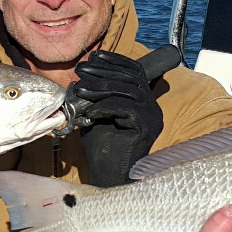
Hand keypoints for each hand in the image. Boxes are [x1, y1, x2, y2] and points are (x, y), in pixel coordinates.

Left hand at [72, 48, 176, 186]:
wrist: (108, 175)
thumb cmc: (102, 147)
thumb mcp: (97, 113)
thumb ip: (97, 95)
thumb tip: (83, 74)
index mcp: (144, 101)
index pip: (134, 72)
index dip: (115, 61)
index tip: (94, 57)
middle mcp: (152, 107)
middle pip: (130, 78)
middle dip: (103, 72)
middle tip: (81, 70)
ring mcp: (152, 116)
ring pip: (127, 90)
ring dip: (100, 87)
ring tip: (79, 88)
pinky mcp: (147, 126)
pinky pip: (125, 108)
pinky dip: (105, 106)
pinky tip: (90, 111)